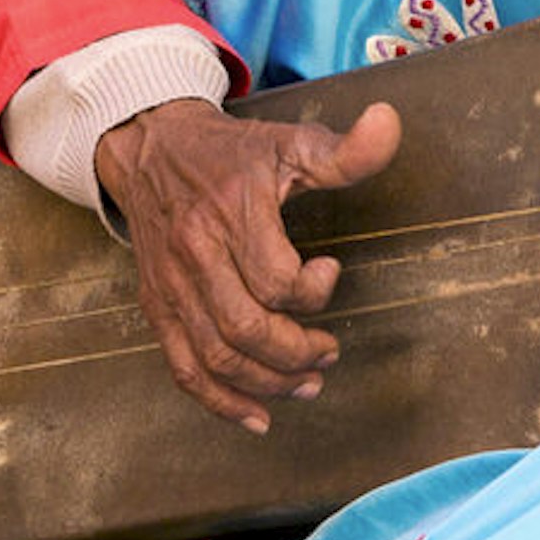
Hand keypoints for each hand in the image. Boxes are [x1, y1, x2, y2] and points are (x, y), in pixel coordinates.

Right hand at [93, 98, 402, 432]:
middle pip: (245, 329)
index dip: (314, 290)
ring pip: (217, 357)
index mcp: (232, 211)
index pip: (275, 278)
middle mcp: (196, 253)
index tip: (330, 270)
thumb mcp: (290, 141)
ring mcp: (172, 286)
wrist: (149, 147)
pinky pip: (182, 367)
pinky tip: (256, 417)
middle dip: (296, 354)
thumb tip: (389, 122)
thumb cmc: (230, 152)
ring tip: (308, 384)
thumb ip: (346, 149)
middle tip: (329, 351)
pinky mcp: (158, 306)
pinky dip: (219, 401)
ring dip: (268, 383)